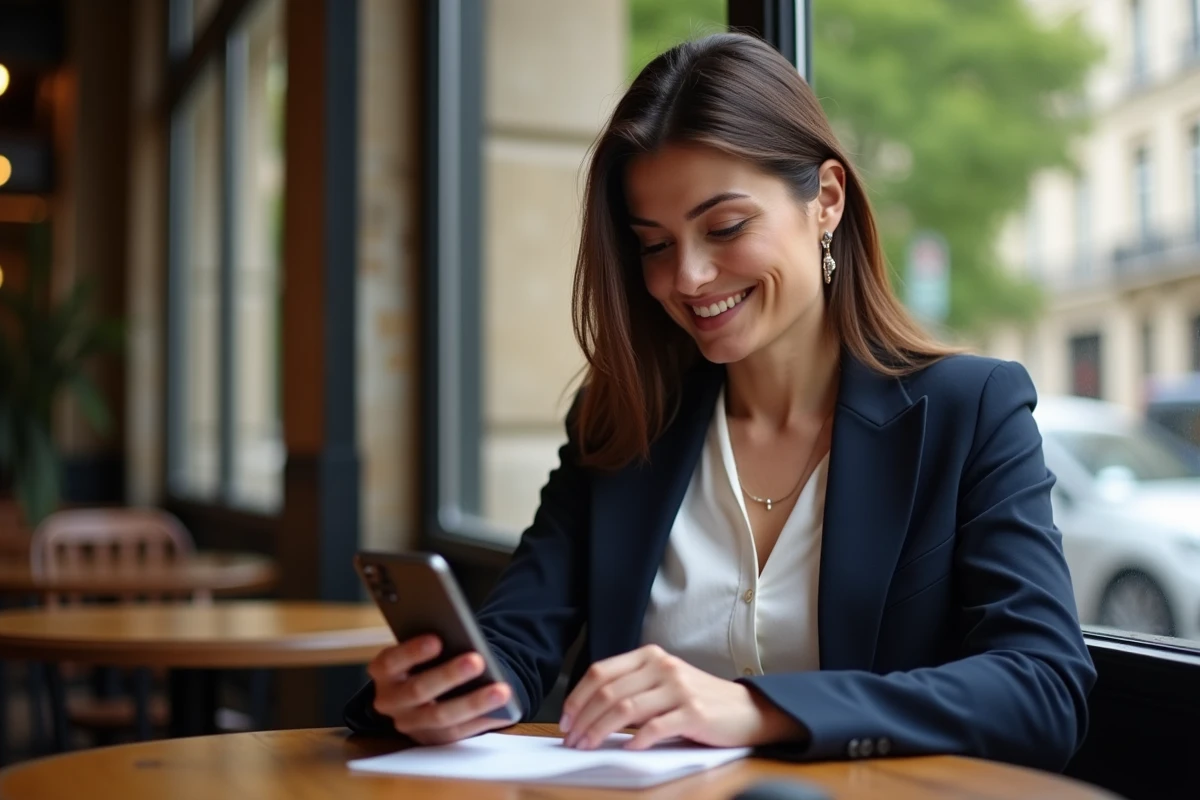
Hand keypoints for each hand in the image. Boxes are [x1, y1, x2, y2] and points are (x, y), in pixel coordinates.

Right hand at [367, 635, 514, 744]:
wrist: (426, 688)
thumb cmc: (426, 659)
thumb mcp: (420, 648)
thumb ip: (431, 644)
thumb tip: (460, 637)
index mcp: (384, 672)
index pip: (390, 662)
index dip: (412, 652)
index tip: (437, 640)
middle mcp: (391, 701)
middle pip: (418, 691)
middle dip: (449, 675)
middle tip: (476, 660)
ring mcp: (411, 724)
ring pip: (442, 717)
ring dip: (474, 703)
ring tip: (501, 690)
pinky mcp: (433, 740)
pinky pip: (460, 732)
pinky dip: (483, 720)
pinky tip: (504, 710)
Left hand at [558, 644, 804, 749]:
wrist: (746, 710)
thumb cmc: (699, 699)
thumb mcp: (664, 682)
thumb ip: (633, 686)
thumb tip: (589, 711)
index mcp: (650, 656)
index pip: (600, 672)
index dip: (577, 697)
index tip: (565, 720)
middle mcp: (662, 667)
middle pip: (608, 692)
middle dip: (583, 719)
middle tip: (572, 740)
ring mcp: (679, 689)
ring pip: (625, 709)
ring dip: (600, 732)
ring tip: (589, 747)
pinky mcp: (693, 713)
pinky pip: (655, 727)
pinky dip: (635, 740)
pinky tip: (626, 749)